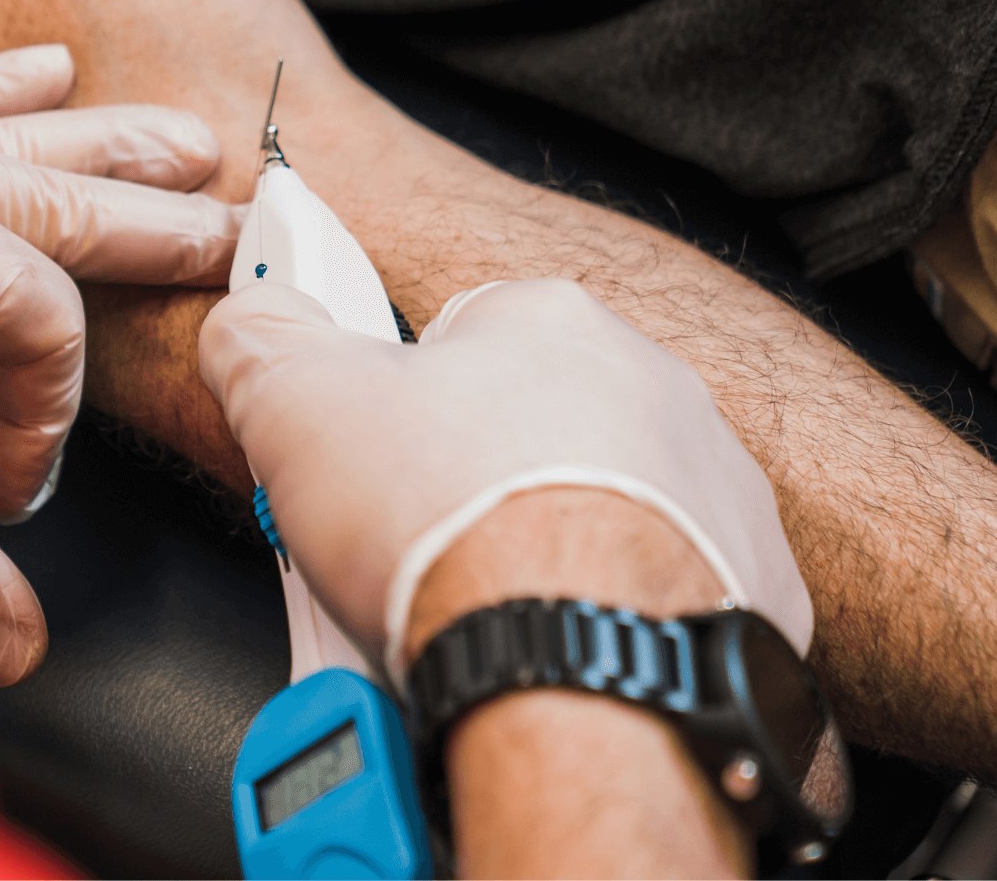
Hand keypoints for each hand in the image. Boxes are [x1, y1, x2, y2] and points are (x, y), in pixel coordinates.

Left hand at [0, 46, 240, 684]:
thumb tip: (15, 643)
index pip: (38, 327)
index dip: (45, 422)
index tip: (8, 495)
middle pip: (59, 195)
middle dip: (157, 221)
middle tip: (243, 222)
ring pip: (1, 131)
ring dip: (95, 139)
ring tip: (174, 131)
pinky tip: (25, 65)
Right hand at [198, 277, 812, 683]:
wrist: (577, 677)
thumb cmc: (458, 534)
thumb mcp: (295, 404)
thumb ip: (259, 339)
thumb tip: (248, 318)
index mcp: (548, 322)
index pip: (452, 334)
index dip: (387, 404)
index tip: (357, 459)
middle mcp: (651, 389)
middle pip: (526, 427)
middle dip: (462, 485)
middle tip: (402, 549)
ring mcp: (712, 491)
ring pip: (597, 511)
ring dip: (537, 553)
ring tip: (470, 610)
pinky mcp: (748, 589)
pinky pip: (660, 594)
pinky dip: (604, 620)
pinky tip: (548, 648)